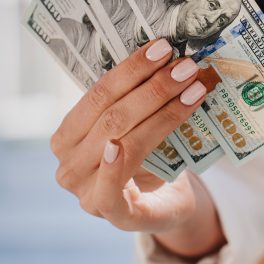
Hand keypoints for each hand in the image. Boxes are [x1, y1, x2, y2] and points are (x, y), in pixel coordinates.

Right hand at [50, 38, 215, 236]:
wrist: (167, 205)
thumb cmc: (149, 159)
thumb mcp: (138, 126)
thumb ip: (139, 101)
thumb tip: (170, 58)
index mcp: (69, 136)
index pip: (99, 94)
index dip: (131, 69)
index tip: (163, 48)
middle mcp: (69, 164)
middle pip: (112, 116)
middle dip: (154, 88)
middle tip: (186, 67)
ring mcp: (86, 193)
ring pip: (120, 141)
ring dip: (161, 112)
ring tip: (194, 89)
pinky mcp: (113, 216)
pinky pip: (107, 190)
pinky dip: (112, 167)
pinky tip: (119, 145)